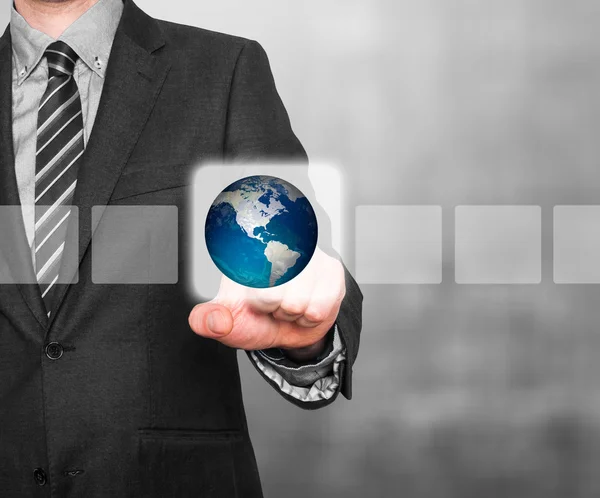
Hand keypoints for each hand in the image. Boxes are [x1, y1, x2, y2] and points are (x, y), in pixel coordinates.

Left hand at [188, 247, 344, 359]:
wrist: (292, 326)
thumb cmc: (257, 316)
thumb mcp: (226, 319)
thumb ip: (208, 320)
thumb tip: (213, 320)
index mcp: (247, 246)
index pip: (241, 256)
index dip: (246, 288)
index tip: (251, 286)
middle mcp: (280, 241)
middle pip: (269, 293)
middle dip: (270, 308)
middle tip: (272, 302)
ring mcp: (308, 253)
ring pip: (295, 302)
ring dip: (291, 313)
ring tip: (288, 304)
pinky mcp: (331, 270)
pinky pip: (317, 308)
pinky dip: (309, 317)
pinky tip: (305, 306)